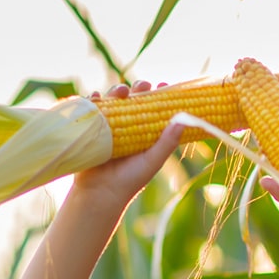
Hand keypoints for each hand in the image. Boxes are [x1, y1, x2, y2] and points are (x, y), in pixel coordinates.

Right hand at [73, 80, 181, 206]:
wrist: (100, 193)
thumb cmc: (130, 180)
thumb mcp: (153, 160)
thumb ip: (167, 142)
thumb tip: (186, 119)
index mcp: (146, 133)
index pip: (154, 108)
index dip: (160, 95)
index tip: (165, 85)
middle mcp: (128, 127)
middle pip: (134, 99)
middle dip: (138, 88)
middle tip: (143, 86)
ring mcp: (109, 126)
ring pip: (114, 101)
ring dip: (117, 91)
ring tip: (121, 91)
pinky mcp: (92, 128)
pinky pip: (93, 109)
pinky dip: (93, 100)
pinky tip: (96, 97)